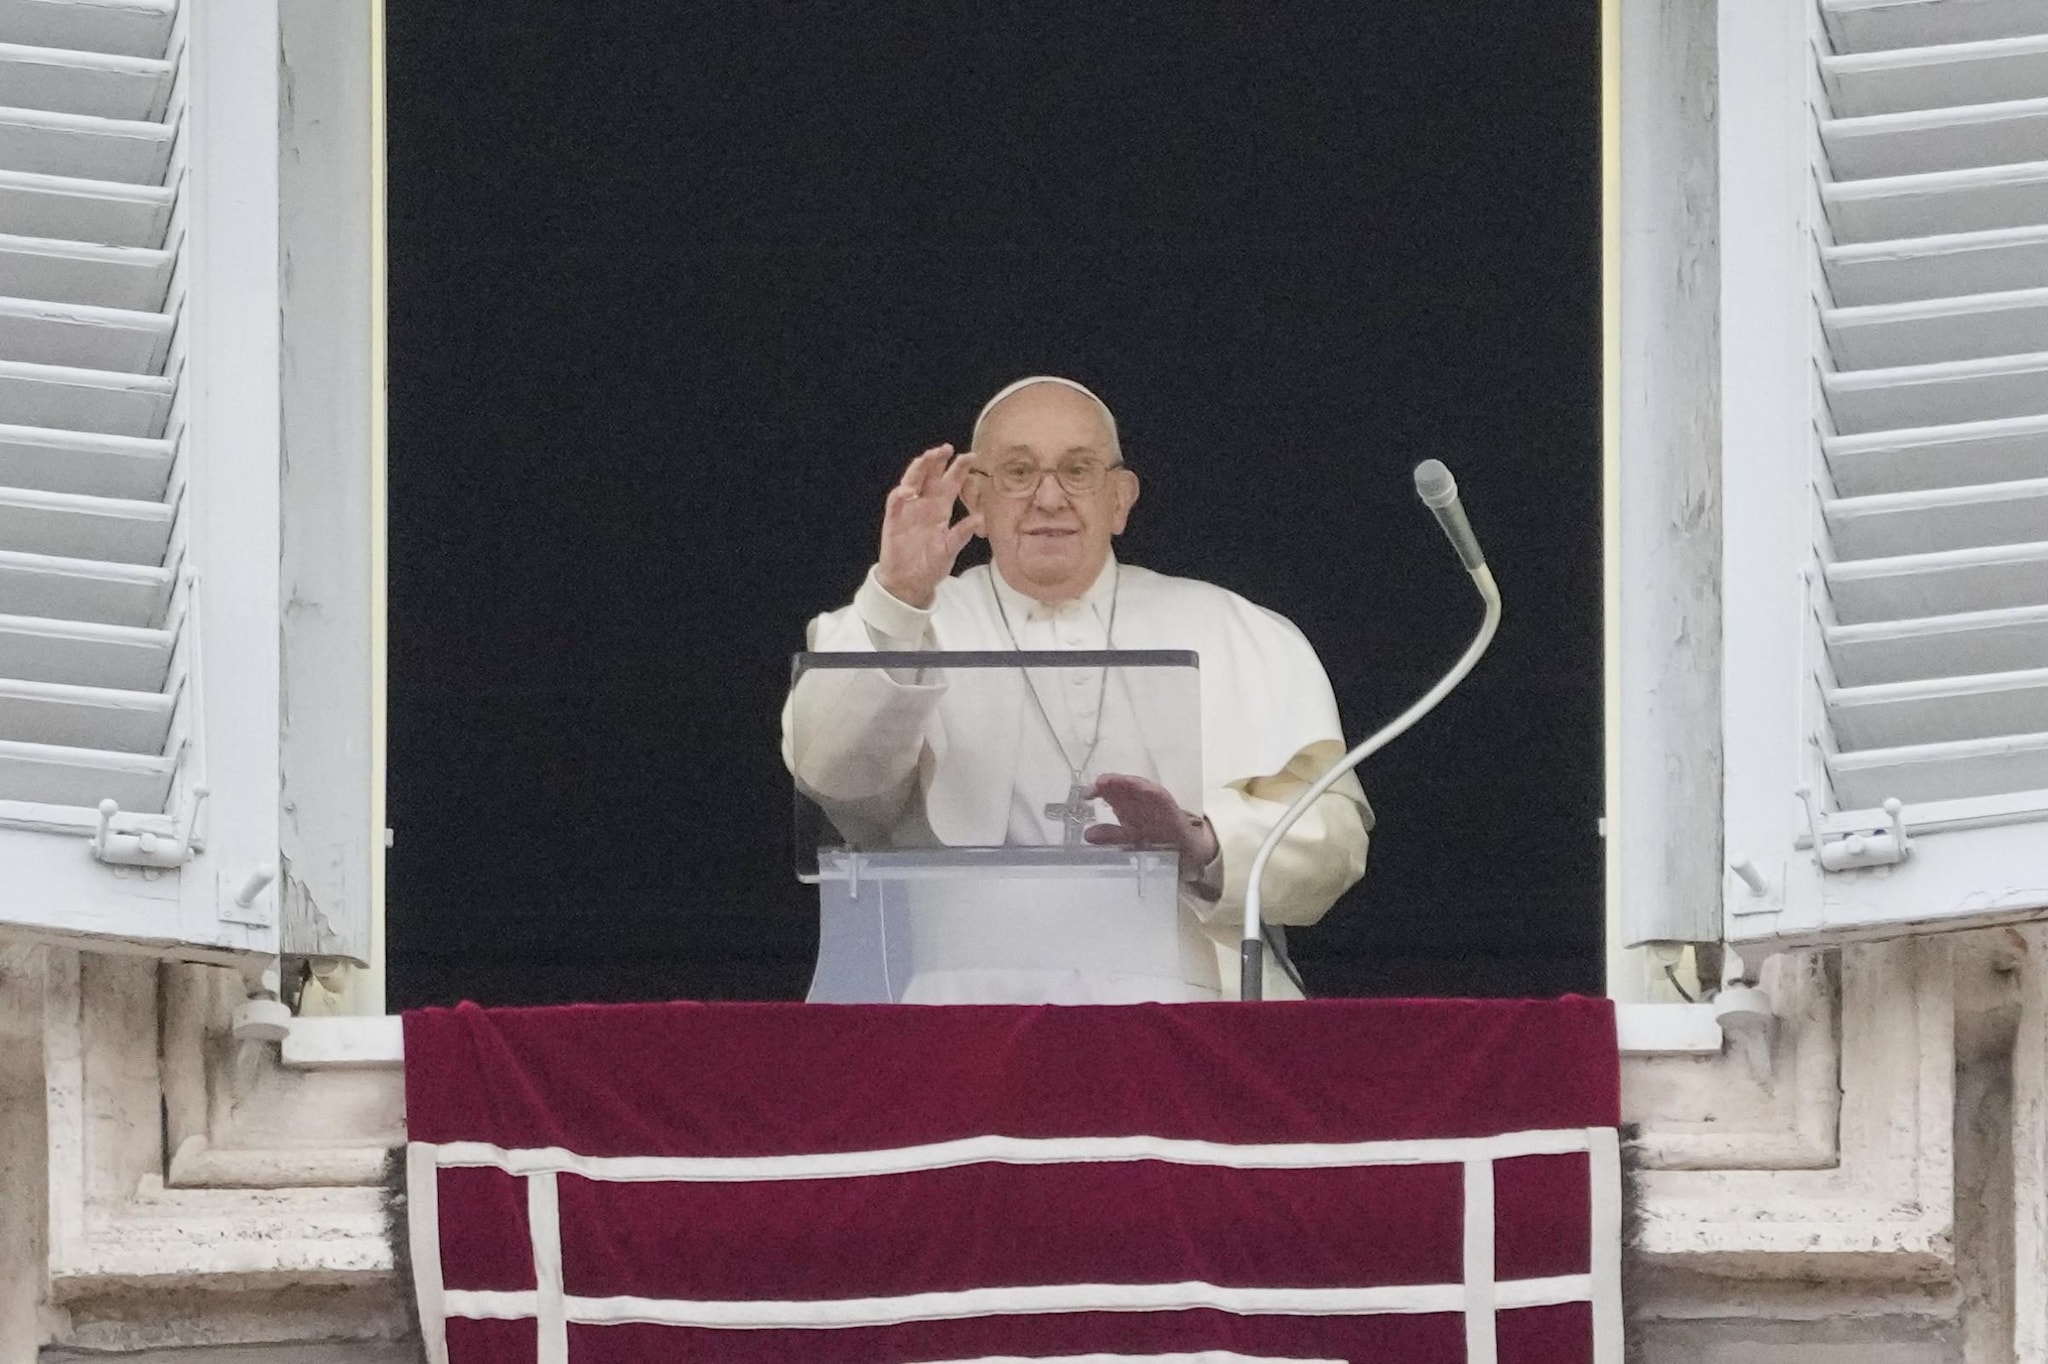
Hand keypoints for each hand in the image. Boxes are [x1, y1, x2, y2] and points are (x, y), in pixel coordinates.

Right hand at [876, 444, 982, 607]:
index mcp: (941, 508)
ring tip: (927, 458)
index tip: (972, 456)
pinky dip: (900, 494)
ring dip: (918, 469)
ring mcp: (908, 510)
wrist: (910, 583)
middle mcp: (925, 504)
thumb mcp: (950, 549)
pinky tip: (908, 490)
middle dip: (937, 460)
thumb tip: (981, 518)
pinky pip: (895, 503)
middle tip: (946, 448)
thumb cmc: (931, 565)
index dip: (960, 468)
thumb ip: (962, 533)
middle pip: (930, 475)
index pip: (952, 482)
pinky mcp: (893, 520)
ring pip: (912, 481)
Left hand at [1084, 773, 1219, 872]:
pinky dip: (1149, 790)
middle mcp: (1136, 797)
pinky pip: (1158, 795)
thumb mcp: (1127, 838)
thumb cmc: (1152, 837)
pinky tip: (1141, 788)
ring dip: (1124, 782)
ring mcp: (1152, 798)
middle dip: (1109, 783)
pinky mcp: (1167, 803)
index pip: (1108, 792)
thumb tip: (1088, 835)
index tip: (1086, 795)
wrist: (1179, 847)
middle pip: (1120, 785)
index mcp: (1125, 803)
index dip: (1096, 791)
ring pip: (1137, 785)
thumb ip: (1109, 835)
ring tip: (1111, 781)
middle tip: (1097, 784)